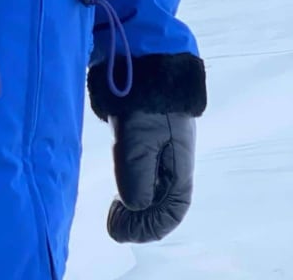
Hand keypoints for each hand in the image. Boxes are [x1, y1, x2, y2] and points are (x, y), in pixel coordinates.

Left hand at [107, 110, 195, 243]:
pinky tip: (116, 190)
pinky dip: (130, 186)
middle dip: (139, 220)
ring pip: (150, 189)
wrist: (144, 63)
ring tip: (112, 212)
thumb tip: (133, 207)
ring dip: (133, 206)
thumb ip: (136, 178)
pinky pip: (142, 172)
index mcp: (179, 167)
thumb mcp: (138, 143)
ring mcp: (159, 149)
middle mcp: (172, 162)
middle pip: (161, 203)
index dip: (150, 227)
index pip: (173, 210)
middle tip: (113, 225)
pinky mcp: (144, 138)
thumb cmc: (146, 104)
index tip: (122, 230)